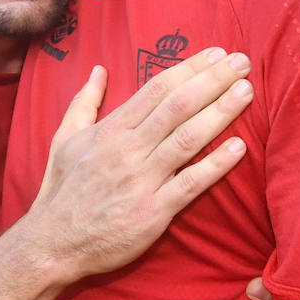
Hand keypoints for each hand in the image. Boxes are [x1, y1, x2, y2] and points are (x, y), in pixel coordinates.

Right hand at [32, 48, 252, 280]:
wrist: (52, 244)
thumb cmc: (61, 192)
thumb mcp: (64, 140)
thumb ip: (84, 102)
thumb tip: (98, 70)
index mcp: (110, 130)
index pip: (156, 89)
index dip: (189, 69)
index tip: (216, 54)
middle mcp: (127, 150)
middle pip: (178, 106)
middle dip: (213, 81)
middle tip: (243, 63)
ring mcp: (141, 181)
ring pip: (187, 139)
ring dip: (220, 112)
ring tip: (246, 92)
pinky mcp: (153, 213)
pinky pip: (190, 184)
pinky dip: (215, 165)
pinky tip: (239, 148)